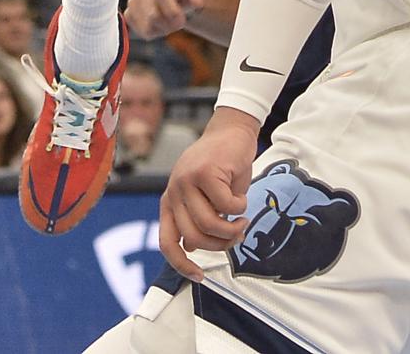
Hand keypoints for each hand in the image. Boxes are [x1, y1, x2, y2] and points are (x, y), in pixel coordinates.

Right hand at [124, 0, 208, 43]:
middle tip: (178, 23)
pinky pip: (140, 32)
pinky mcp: (129, 15)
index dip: (172, 12)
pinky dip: (153, 33)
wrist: (176, 1)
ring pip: (146, 26)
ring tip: (168, 22)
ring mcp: (132, 1)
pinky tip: (159, 25)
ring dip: (162, 29)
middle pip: (153, 15)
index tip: (182, 21)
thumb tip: (198, 0)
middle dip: (169, 24)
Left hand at [158, 117, 257, 281]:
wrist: (231, 131)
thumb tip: (193, 248)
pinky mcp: (204, 171)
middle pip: (194, 238)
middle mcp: (174, 191)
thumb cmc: (222, 167)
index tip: (199, 277)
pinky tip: (242, 195)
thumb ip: (198, 219)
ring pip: (210, 223)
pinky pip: (227, 204)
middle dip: (220, 244)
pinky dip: (241, 206)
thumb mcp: (206, 197)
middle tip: (236, 236)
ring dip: (233, 228)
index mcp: (170, 201)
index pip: (167, 242)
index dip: (181, 264)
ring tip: (242, 220)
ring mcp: (186, 180)